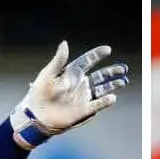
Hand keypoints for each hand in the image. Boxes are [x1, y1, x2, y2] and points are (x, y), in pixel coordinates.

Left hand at [10, 41, 129, 149]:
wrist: (36, 115)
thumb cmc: (39, 93)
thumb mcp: (48, 74)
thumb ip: (59, 60)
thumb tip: (65, 43)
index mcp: (71, 73)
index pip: (88, 61)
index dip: (97, 55)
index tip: (107, 49)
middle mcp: (79, 84)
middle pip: (100, 75)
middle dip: (111, 71)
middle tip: (122, 68)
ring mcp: (83, 97)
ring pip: (102, 89)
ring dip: (113, 85)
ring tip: (123, 81)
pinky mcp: (84, 110)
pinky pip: (98, 104)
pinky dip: (105, 101)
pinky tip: (112, 97)